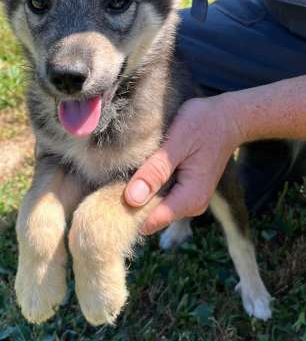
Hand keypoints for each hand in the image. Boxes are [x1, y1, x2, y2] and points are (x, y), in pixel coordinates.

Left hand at [124, 95, 243, 233]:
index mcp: (190, 198)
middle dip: (132, 201)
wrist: (229, 118)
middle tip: (118, 176)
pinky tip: (145, 169)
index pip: (149, 221)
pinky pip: (161, 197)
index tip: (110, 192)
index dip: (128, 211)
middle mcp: (191, 206)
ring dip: (140, 192)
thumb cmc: (203, 124)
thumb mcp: (177, 142)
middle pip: (150, 216)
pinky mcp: (186, 192)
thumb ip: (155, 170)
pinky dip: (149, 186)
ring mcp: (189, 201)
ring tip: (132, 169)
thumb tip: (132, 199)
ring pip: (154, 207)